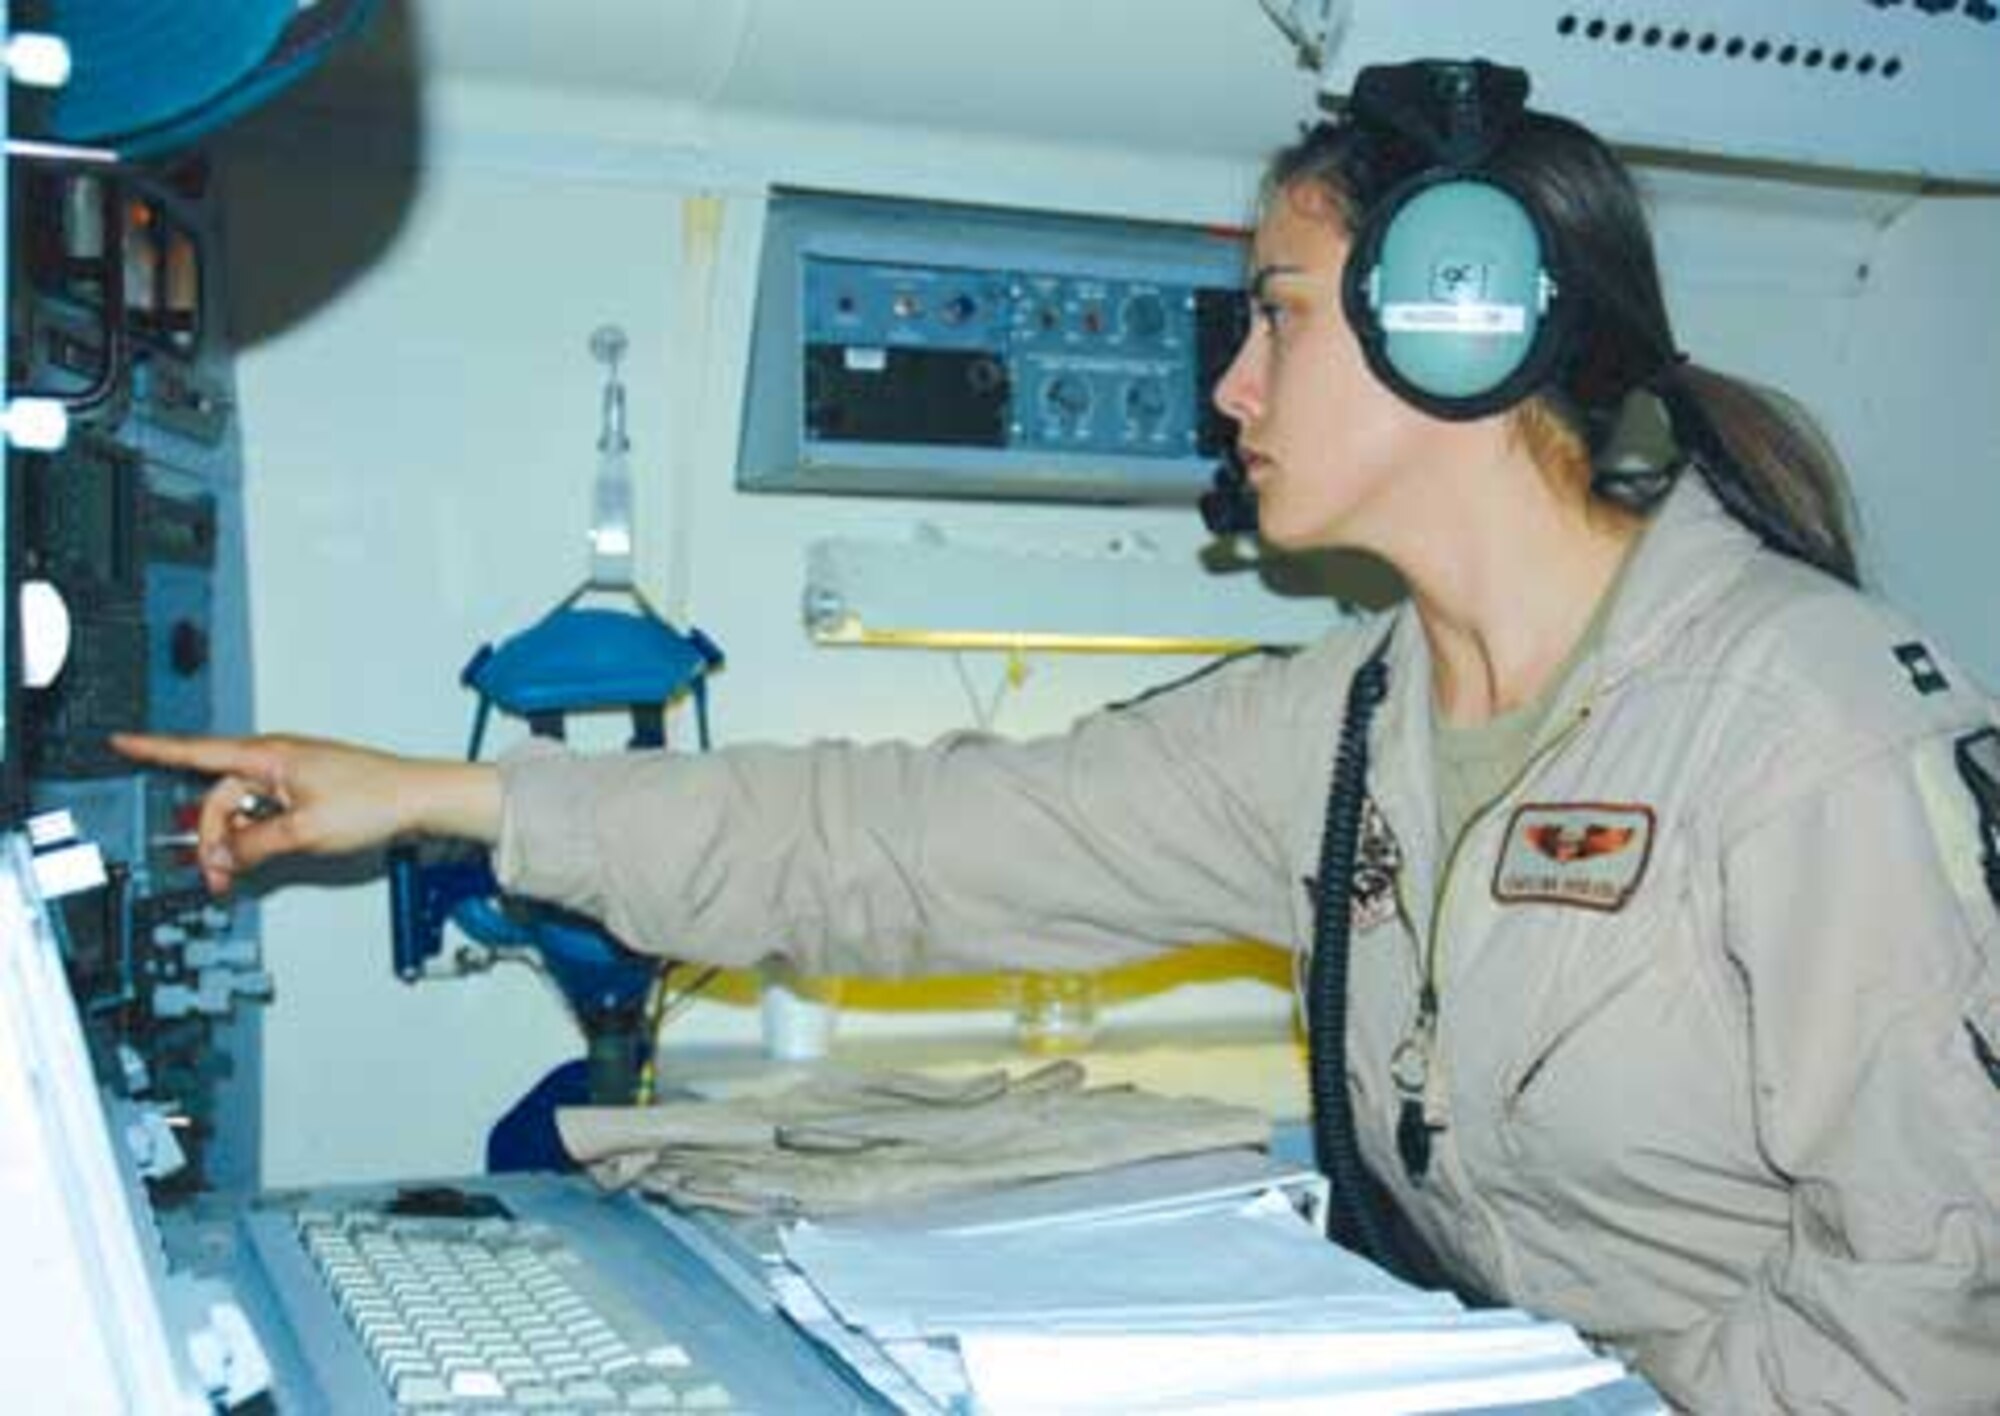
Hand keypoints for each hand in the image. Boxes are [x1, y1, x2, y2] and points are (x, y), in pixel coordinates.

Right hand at [109, 732, 500, 894]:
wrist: (419, 799)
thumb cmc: (375, 801)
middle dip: (211, 836)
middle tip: (218, 875)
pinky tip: (265, 855)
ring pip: (243, 810)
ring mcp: (293, 774)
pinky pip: (266, 813)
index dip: (155, 750)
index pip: (198, 752)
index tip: (122, 742)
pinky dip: (259, 836)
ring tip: (243, 873)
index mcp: (268, 757)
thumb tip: (222, 854)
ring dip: (237, 842)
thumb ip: (254, 843)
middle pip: (219, 798)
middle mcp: (277, 759)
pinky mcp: (309, 790)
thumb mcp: (304, 831)